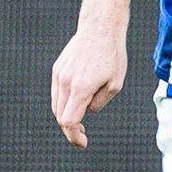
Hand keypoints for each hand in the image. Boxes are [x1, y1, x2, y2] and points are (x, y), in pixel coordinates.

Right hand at [50, 25, 127, 147]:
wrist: (100, 29)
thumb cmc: (112, 56)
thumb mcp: (115, 84)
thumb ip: (98, 103)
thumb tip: (86, 111)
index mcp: (81, 88)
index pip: (69, 121)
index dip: (74, 136)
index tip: (83, 142)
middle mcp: (65, 82)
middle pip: (60, 116)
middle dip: (70, 129)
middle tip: (83, 134)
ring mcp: (58, 74)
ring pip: (56, 105)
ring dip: (66, 115)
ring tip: (80, 119)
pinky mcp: (57, 69)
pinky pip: (57, 93)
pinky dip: (64, 102)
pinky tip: (77, 102)